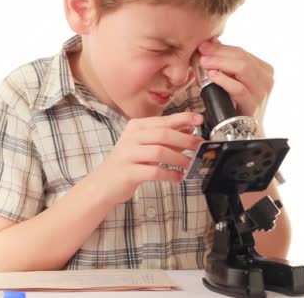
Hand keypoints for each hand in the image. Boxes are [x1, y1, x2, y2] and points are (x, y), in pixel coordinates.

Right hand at [88, 112, 203, 205]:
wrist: (104, 184)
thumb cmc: (128, 164)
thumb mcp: (147, 147)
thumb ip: (167, 139)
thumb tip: (189, 129)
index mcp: (136, 128)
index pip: (163, 120)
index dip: (183, 119)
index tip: (199, 119)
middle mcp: (131, 138)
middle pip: (163, 134)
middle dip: (185, 140)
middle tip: (199, 146)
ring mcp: (128, 155)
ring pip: (159, 152)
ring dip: (179, 158)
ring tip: (190, 164)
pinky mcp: (128, 172)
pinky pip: (154, 171)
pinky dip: (170, 174)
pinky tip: (178, 177)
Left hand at [196, 40, 273, 126]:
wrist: (245, 132)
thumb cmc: (235, 104)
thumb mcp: (232, 81)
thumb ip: (224, 63)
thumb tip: (210, 43)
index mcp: (263, 69)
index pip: (241, 52)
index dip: (221, 47)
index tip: (203, 45)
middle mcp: (266, 78)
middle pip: (242, 57)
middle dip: (219, 53)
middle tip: (201, 52)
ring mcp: (262, 92)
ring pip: (242, 69)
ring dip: (220, 63)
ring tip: (204, 62)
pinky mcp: (253, 104)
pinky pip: (238, 88)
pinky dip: (224, 80)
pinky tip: (212, 76)